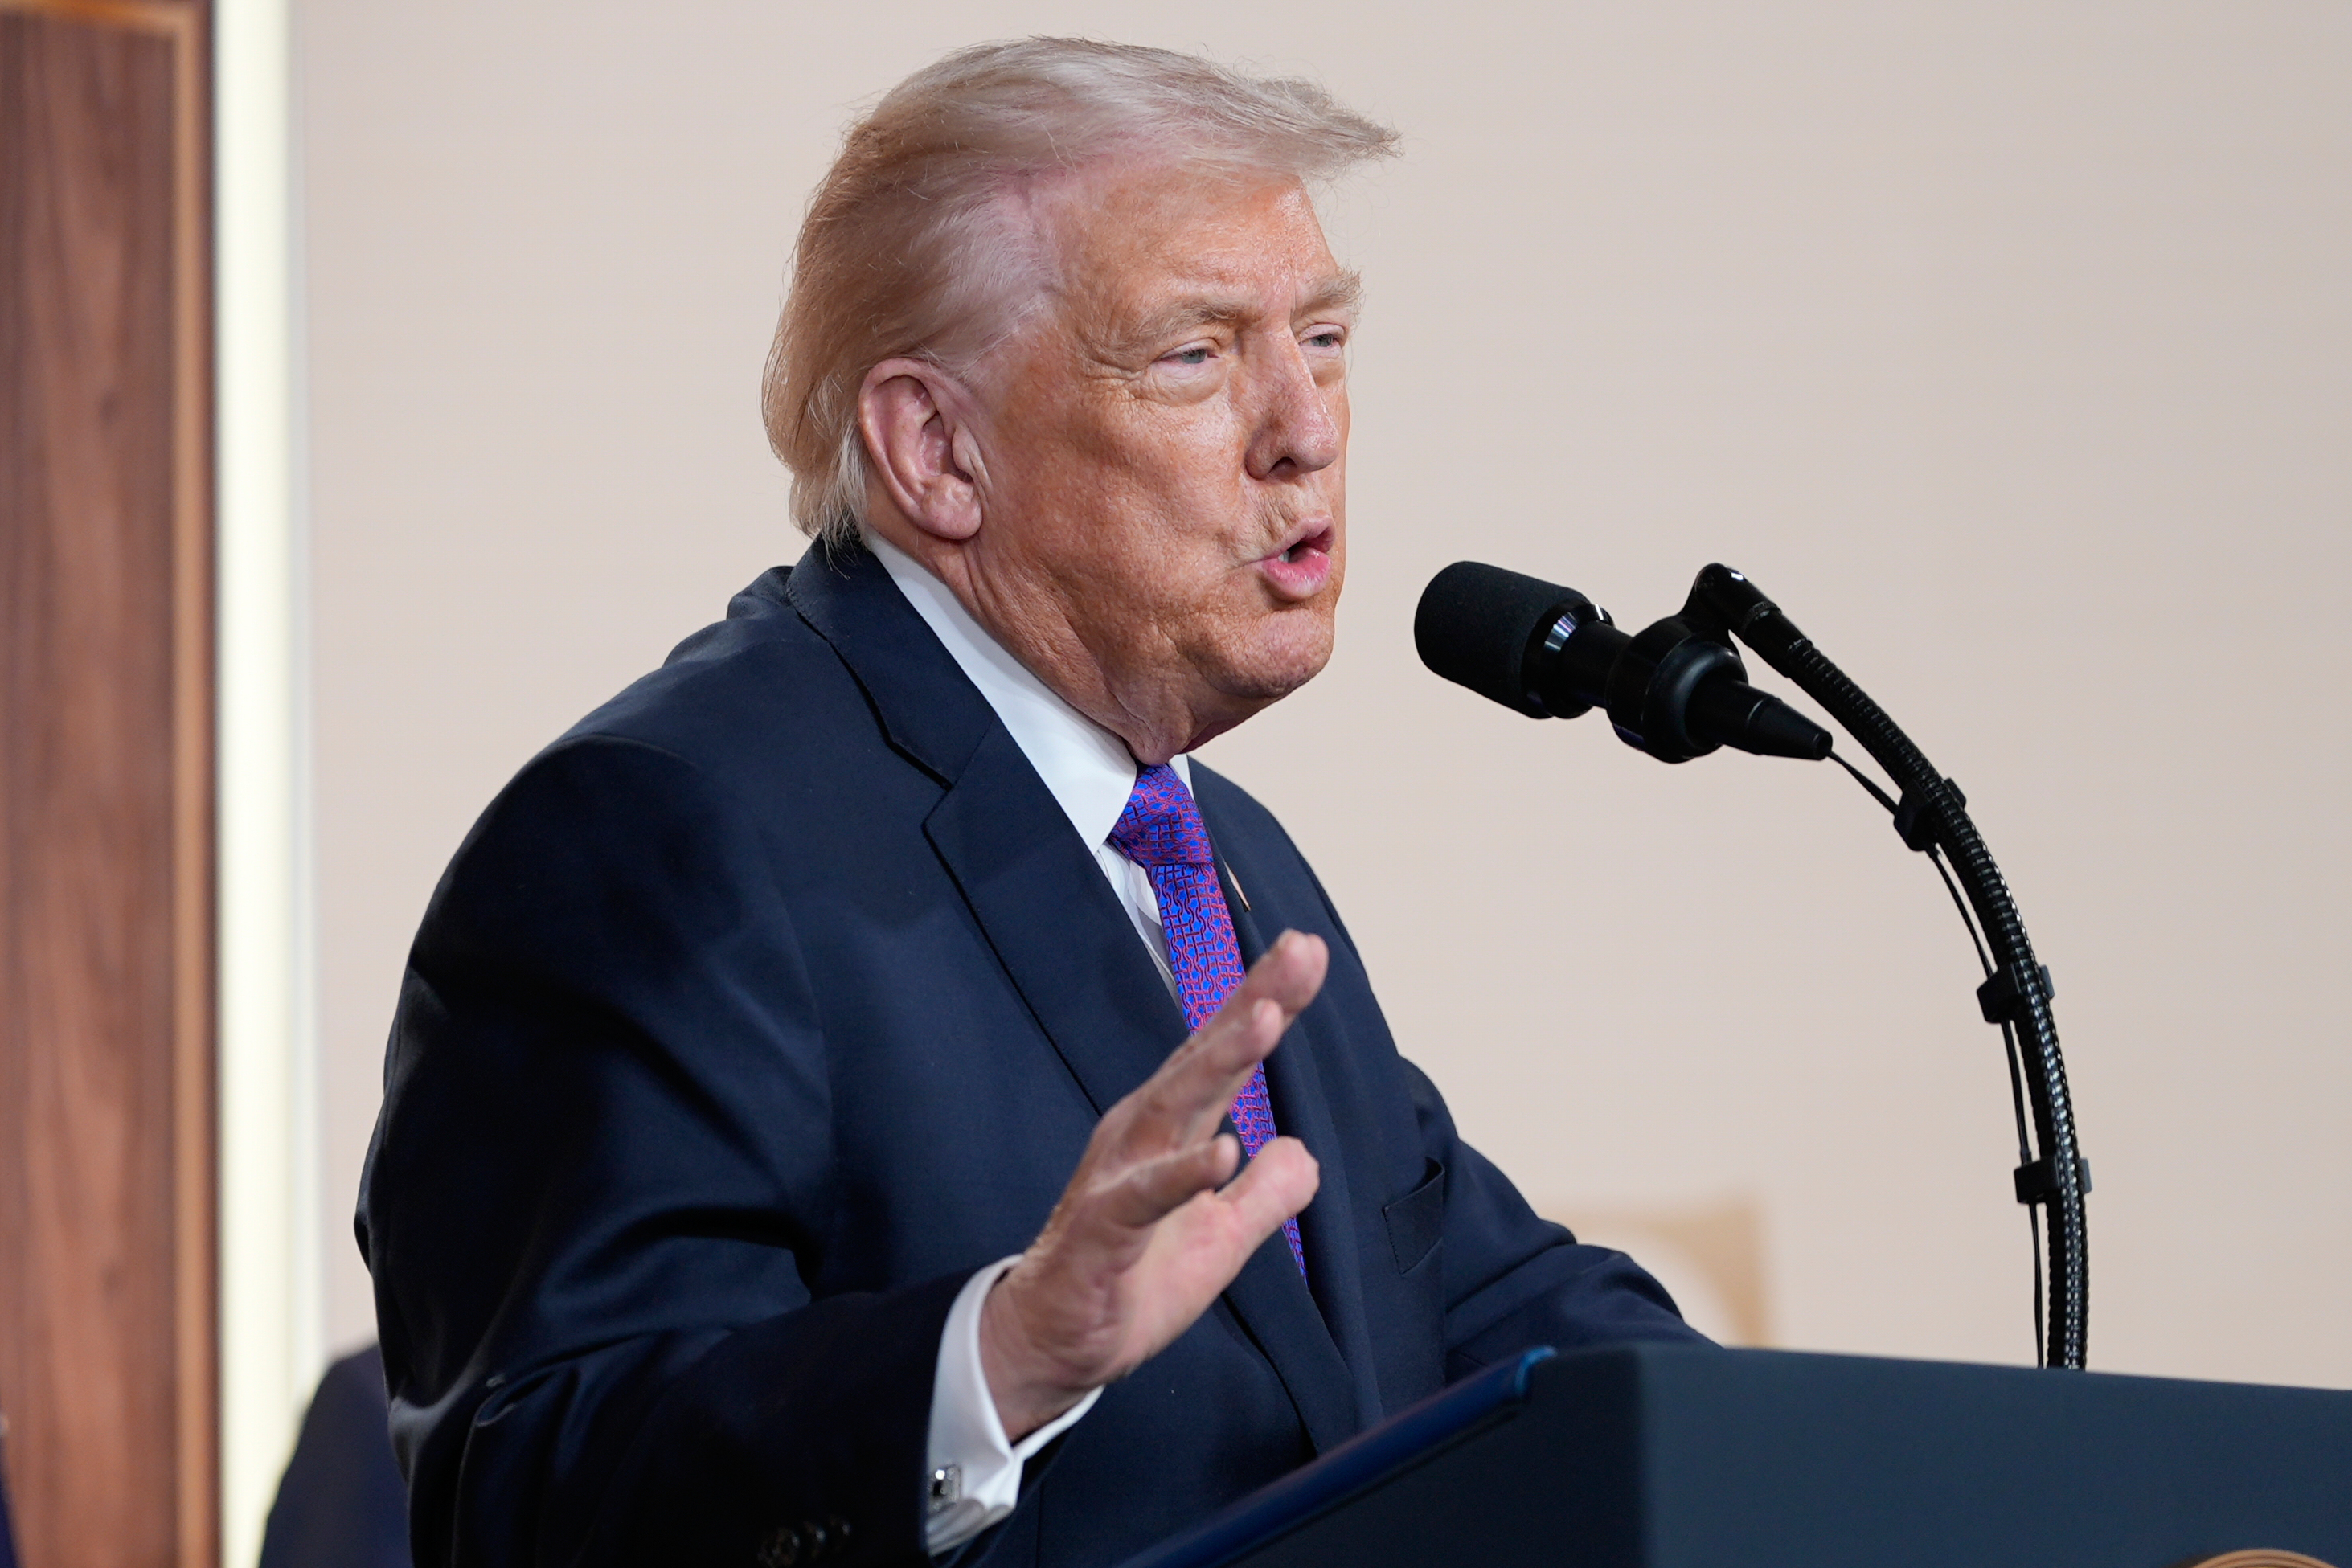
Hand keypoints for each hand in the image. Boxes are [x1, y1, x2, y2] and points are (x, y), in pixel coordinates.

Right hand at [979, 929, 1327, 1439]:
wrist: (1055, 1345)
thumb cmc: (1131, 1279)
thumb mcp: (1219, 1240)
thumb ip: (1264, 1196)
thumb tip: (1304, 1153)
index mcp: (1170, 1132)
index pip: (1224, 1058)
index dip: (1267, 1003)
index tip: (1309, 952)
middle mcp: (1142, 1137)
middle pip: (1203, 1060)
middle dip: (1253, 1004)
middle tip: (1299, 953)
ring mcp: (1118, 1179)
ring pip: (1172, 1107)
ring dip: (1220, 1061)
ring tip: (1267, 1019)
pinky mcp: (1100, 1232)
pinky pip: (1142, 1198)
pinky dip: (1180, 1175)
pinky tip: (1222, 1151)